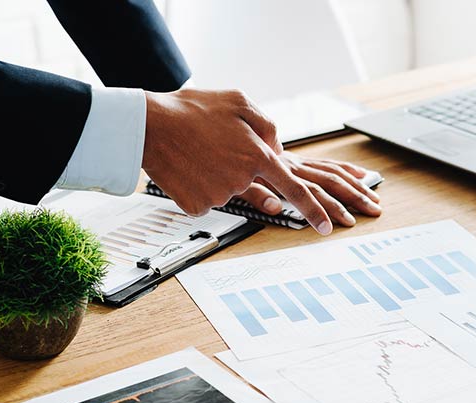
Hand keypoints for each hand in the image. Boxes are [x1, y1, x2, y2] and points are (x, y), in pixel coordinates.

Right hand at [142, 88, 332, 234]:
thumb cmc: (192, 110)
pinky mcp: (198, 206)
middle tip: (212, 146)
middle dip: (235, 165)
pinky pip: (206, 199)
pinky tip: (187, 167)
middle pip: (250, 181)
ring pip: (227, 189)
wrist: (149, 126)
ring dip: (215, 173)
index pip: (295, 188)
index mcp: (258, 154)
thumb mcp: (239, 102)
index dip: (313, 210)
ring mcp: (220, 195)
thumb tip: (277, 148)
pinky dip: (198, 185)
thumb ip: (266, 126)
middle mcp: (242, 178)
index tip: (326, 228)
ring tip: (197, 152)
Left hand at [236, 153, 381, 226]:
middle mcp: (290, 163)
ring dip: (355, 186)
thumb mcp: (231, 180)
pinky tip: (362, 175)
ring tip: (373, 199)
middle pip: (327, 181)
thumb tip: (275, 207)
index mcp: (275, 170)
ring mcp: (295, 161)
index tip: (330, 228)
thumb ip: (253, 193)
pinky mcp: (297, 159)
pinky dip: (346, 169)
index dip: (318, 210)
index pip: (303, 192)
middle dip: (352, 198)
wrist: (215, 132)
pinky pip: (326, 163)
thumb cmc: (222, 157)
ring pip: (331, 172)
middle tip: (371, 212)